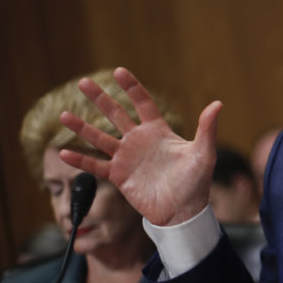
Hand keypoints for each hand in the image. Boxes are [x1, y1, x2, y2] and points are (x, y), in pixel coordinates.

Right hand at [57, 67, 221, 226]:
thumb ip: (206, 129)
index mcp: (158, 131)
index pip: (143, 104)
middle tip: (83, 82)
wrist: (183, 211)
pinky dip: (80, 160)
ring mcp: (127, 158)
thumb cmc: (196, 182)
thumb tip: (218, 104)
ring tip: (64, 115)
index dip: (132, 88)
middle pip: (116, 114)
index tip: (118, 71)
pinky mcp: (119, 176)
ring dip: (82, 127)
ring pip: (99, 138)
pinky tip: (63, 152)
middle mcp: (139, 141)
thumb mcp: (203, 153)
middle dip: (100, 99)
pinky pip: (96, 166)